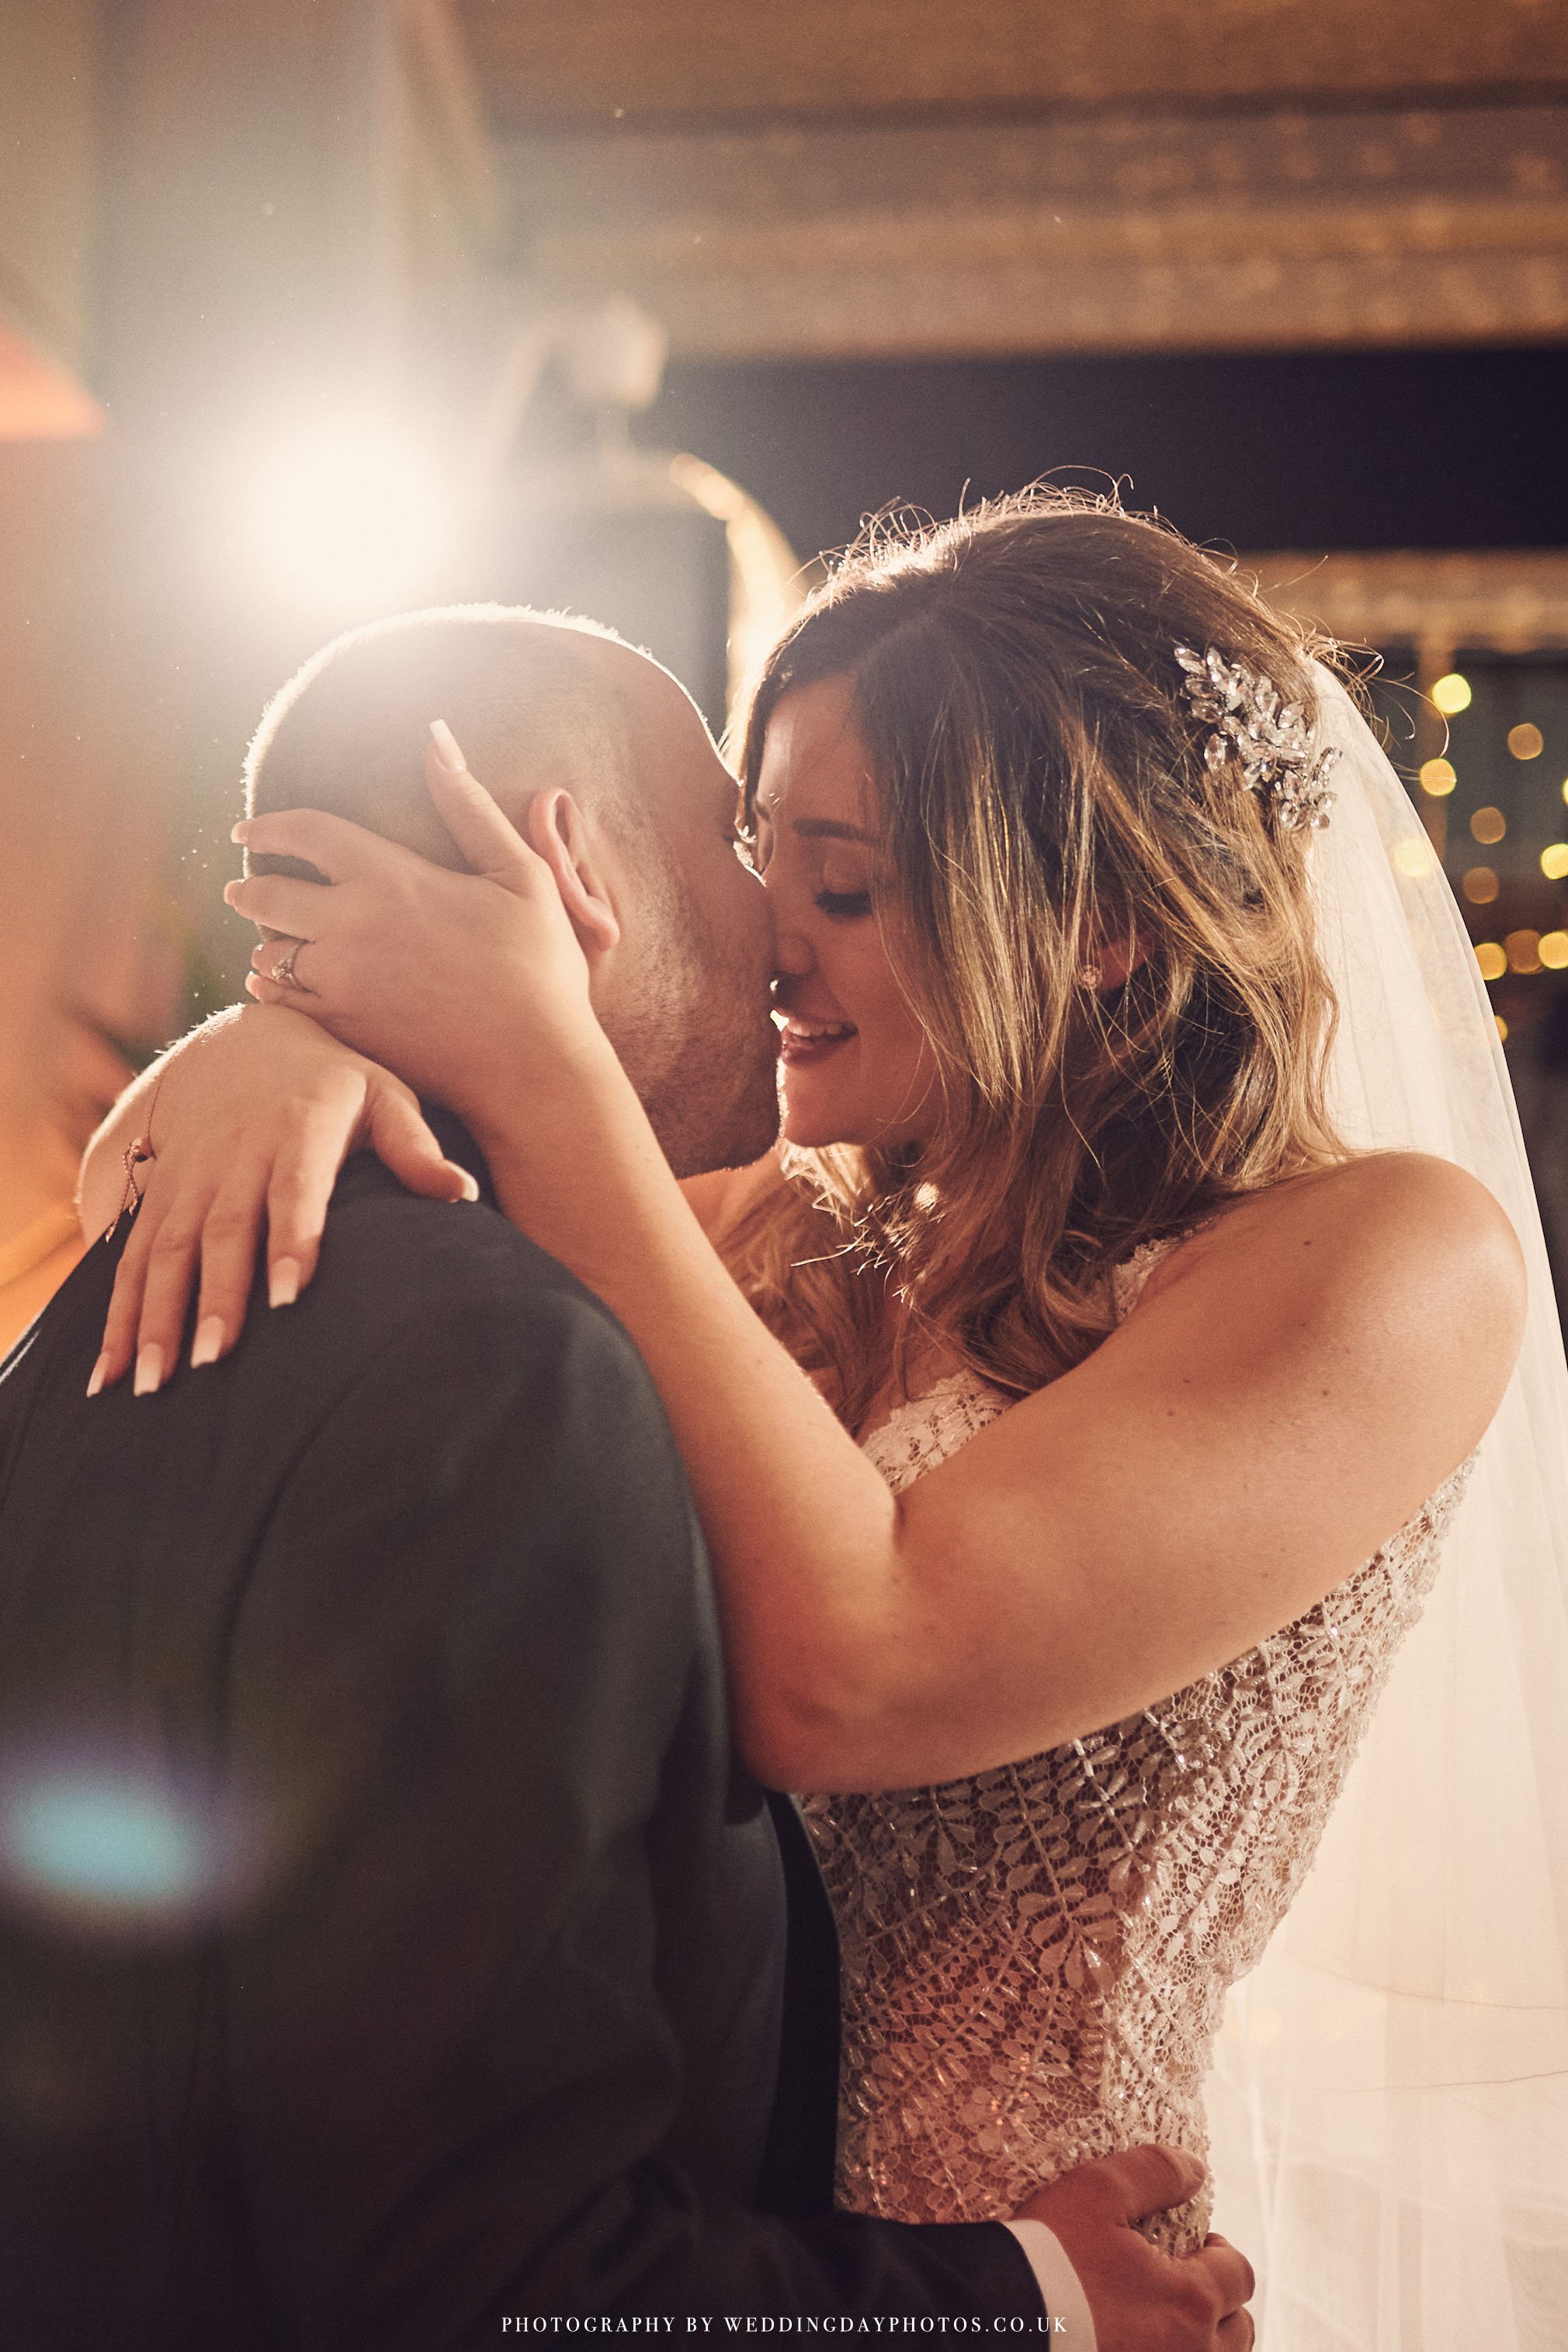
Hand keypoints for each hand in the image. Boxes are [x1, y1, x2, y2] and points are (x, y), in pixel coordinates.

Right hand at [91, 1004, 475, 1395]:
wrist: (247, 1043)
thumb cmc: (336, 1084)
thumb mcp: (384, 1095)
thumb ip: (416, 1147)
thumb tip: (462, 1193)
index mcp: (298, 1128)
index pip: (296, 1188)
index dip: (292, 1239)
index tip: (289, 1297)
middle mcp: (235, 1153)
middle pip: (221, 1229)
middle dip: (214, 1296)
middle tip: (213, 1360)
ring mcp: (189, 1174)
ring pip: (165, 1248)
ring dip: (153, 1316)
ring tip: (151, 1383)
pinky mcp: (157, 1193)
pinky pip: (129, 1256)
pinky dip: (115, 1314)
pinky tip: (108, 1373)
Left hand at [231, 728, 603, 1129]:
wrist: (533, 1065)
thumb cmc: (540, 967)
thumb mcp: (520, 875)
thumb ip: (468, 806)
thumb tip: (437, 735)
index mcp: (391, 877)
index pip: (304, 832)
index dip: (267, 826)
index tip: (245, 830)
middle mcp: (351, 927)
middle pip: (265, 894)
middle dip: (246, 887)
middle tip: (240, 887)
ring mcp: (341, 983)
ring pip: (267, 954)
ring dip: (264, 942)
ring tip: (268, 941)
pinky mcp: (342, 1031)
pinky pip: (278, 1004)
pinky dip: (270, 990)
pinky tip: (275, 986)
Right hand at [1017, 2145, 1253, 2347]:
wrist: (1001, 2320)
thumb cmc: (1050, 2255)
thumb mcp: (1099, 2191)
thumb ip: (1155, 2172)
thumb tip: (1195, 2170)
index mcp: (1191, 2301)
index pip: (1239, 2274)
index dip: (1221, 2252)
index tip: (1195, 2245)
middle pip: (1239, 2332)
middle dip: (1222, 2303)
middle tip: (1183, 2280)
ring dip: (1204, 2339)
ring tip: (1165, 2315)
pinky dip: (1170, 2351)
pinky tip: (1139, 2338)